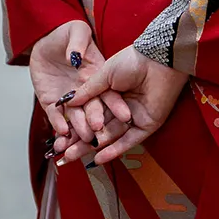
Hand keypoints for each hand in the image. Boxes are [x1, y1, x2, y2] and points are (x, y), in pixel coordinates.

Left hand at [28, 19, 130, 153]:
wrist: (45, 41)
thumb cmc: (65, 33)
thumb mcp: (75, 31)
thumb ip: (78, 41)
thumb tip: (75, 56)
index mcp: (96, 75)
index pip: (109, 92)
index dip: (116, 104)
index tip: (125, 115)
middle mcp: (85, 90)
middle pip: (94, 108)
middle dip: (97, 120)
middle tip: (99, 131)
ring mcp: (69, 98)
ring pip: (76, 117)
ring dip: (79, 128)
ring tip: (82, 139)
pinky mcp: (51, 102)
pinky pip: (55, 115)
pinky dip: (58, 123)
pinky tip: (61, 132)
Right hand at [63, 45, 187, 165]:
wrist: (158, 60)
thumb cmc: (133, 61)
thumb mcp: (105, 73)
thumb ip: (88, 91)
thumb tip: (68, 103)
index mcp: (111, 95)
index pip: (90, 115)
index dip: (75, 126)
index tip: (59, 138)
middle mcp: (121, 108)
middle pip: (97, 129)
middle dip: (79, 142)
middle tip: (62, 154)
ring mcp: (133, 118)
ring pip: (109, 137)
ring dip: (92, 148)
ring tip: (72, 157)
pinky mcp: (146, 126)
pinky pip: (128, 141)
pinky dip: (114, 150)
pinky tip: (98, 157)